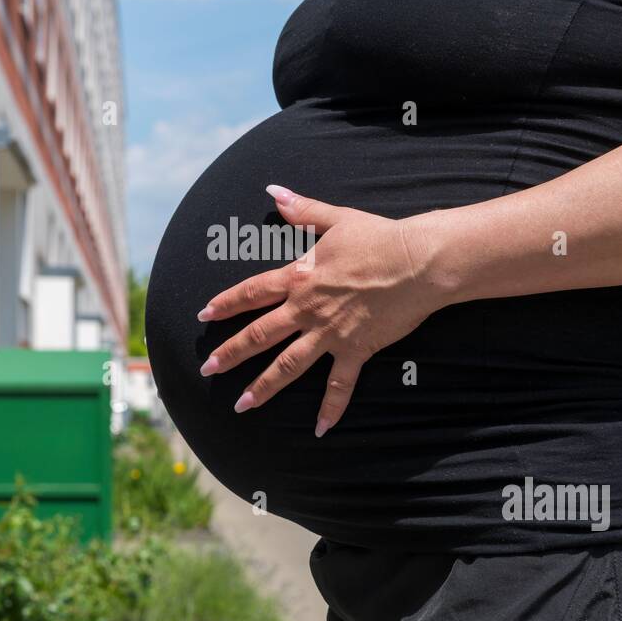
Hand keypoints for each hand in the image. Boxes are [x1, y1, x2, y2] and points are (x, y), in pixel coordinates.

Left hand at [197, 185, 446, 436]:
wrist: (418, 262)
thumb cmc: (379, 238)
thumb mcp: (336, 219)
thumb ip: (302, 210)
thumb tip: (274, 191)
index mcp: (300, 277)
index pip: (252, 292)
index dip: (225, 304)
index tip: (203, 316)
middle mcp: (308, 309)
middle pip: (260, 334)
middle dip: (231, 353)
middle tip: (207, 370)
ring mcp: (330, 333)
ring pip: (288, 365)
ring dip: (263, 387)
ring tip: (242, 405)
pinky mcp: (356, 350)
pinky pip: (339, 386)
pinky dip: (330, 409)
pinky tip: (319, 430)